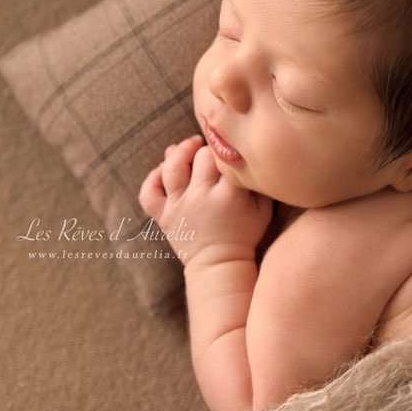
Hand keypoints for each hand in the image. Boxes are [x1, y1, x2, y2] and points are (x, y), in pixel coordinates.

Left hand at [138, 134, 273, 266]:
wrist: (221, 265)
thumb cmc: (245, 233)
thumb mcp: (263, 206)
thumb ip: (254, 179)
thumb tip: (237, 150)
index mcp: (229, 195)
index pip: (226, 156)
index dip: (228, 147)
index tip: (231, 146)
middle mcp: (201, 197)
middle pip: (201, 156)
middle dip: (208, 148)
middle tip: (214, 149)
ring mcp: (179, 207)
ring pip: (172, 167)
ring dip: (180, 150)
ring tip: (190, 146)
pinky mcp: (164, 217)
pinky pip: (148, 193)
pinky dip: (152, 178)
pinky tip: (164, 170)